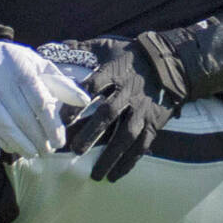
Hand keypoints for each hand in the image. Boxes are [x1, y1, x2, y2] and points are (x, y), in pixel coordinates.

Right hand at [0, 39, 90, 158]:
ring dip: (19, 143)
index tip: (59, 140)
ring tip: (33, 152)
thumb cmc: (15, 63)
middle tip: (47, 151)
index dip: (51, 124)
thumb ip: (61, 84)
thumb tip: (84, 100)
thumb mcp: (39, 65)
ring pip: (2, 124)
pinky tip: (12, 147)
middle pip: (21, 115)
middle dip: (37, 137)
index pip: (39, 100)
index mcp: (20, 66)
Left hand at [61, 37, 182, 181]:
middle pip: (109, 114)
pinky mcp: (153, 123)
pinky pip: (142, 145)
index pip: (92, 88)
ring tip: (95, 174)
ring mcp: (141, 109)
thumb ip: (81, 48)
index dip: (77, 104)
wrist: (170, 63)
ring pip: (126, 135)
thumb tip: (52, 47)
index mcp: (114, 73)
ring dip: (111, 156)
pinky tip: (116, 175)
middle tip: (75, 150)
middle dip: (92, 133)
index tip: (62, 120)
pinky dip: (130, 161)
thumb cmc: (131, 55)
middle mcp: (127, 92)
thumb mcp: (107, 46)